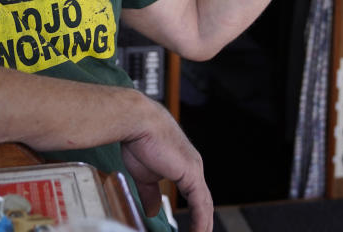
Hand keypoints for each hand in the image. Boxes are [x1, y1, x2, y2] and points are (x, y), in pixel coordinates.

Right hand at [120, 99, 212, 231]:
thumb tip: (152, 210)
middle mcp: (193, 167)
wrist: (137, 122)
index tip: (191, 229)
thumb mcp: (145, 175)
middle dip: (202, 223)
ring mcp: (194, 170)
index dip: (195, 214)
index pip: (195, 196)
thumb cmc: (138, 141)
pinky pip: (201, 205)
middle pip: (203, 202)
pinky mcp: (192, 174)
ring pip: (205, 205)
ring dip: (203, 226)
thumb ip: (150, 194)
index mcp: (184, 166)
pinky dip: (201, 222)